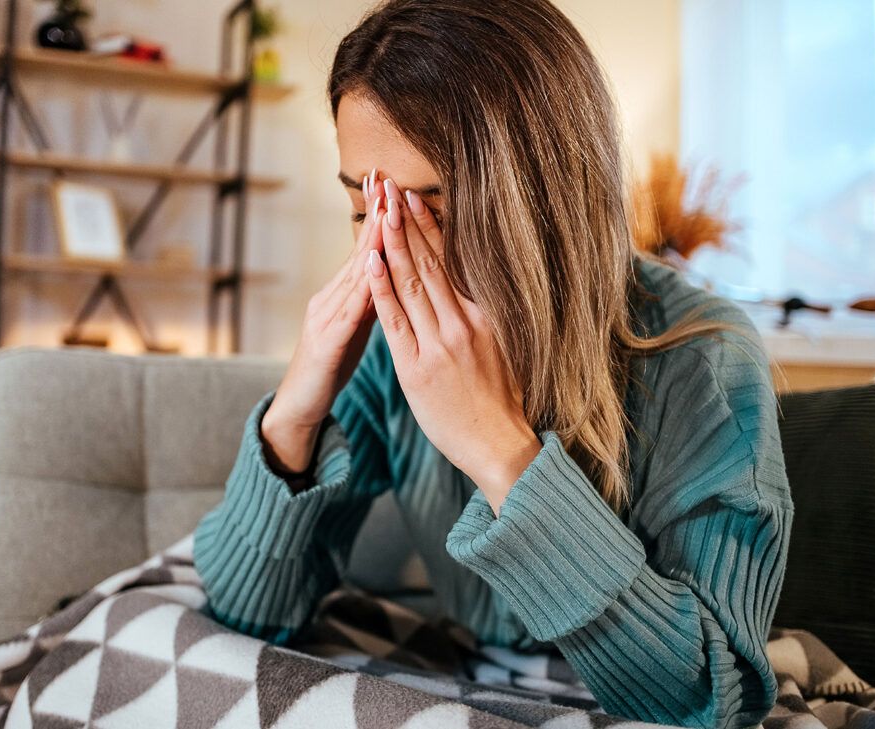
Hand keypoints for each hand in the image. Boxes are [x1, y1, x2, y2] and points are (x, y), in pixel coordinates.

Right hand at [262, 173, 385, 475]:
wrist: (298, 408)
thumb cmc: (330, 368)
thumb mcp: (357, 329)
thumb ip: (374, 301)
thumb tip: (398, 273)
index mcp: (343, 296)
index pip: (368, 249)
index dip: (381, 216)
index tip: (392, 183)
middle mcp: (331, 298)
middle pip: (360, 251)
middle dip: (374, 213)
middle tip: (386, 177)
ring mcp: (325, 318)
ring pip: (355, 274)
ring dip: (372, 240)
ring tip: (386, 209)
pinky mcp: (327, 342)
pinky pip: (348, 312)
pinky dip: (364, 289)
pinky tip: (374, 269)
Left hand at [366, 178, 540, 515]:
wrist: (500, 444)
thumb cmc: (502, 400)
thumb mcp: (503, 348)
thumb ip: (484, 317)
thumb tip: (471, 287)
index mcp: (484, 317)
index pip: (452, 264)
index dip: (432, 229)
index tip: (417, 199)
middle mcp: (463, 323)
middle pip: (430, 264)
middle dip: (408, 224)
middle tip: (391, 191)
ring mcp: (439, 344)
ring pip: (411, 284)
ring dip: (393, 245)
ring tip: (379, 213)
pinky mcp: (417, 368)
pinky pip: (395, 321)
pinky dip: (382, 289)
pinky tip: (371, 262)